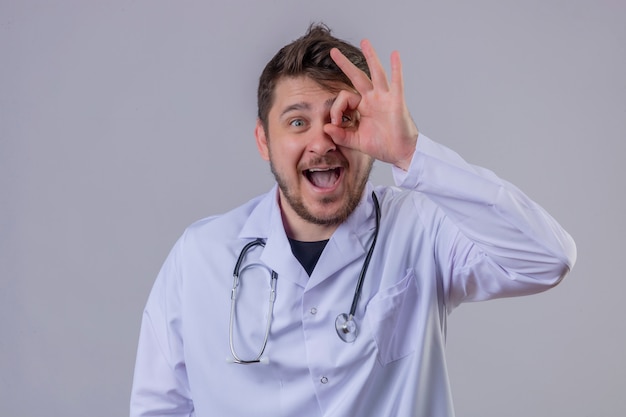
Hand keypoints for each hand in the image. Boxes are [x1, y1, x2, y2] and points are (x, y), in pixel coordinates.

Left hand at [324, 39, 418, 170]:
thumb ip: (340, 135)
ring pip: (376, 74)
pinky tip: (394, 55)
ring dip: (371, 57)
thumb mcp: (356, 141)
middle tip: (333, 51)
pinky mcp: (396, 102)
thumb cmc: (382, 146)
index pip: (344, 98)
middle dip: (345, 64)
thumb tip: (325, 128)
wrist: (400, 154)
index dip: (336, 109)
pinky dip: (396, 69)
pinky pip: (396, 83)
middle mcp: (373, 99)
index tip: (335, 124)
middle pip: (357, 77)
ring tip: (364, 42)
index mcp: (363, 107)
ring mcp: (385, 98)